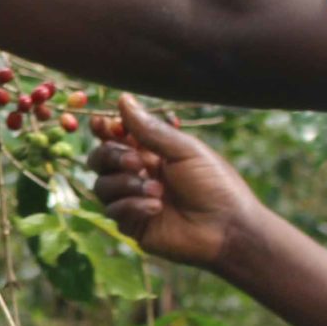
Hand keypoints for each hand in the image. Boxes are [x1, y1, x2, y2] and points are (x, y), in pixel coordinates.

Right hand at [91, 95, 260, 273]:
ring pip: (102, 186)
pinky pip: (114, 211)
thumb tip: (123, 99)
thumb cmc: (214, 184)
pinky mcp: (132, 225)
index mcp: (150, 152)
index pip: (115, 137)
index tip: (101, 124)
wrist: (227, 227)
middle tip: (136, 162)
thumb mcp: (184, 150)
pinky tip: (157, 208)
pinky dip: (132, 206)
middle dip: (111, 156)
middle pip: (99, 159)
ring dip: (126, 184)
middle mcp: (137, 175)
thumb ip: (149, 129)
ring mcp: (132, 201)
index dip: (104, 130)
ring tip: (157, 190)